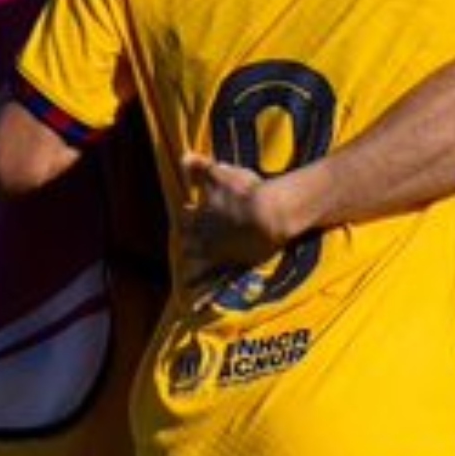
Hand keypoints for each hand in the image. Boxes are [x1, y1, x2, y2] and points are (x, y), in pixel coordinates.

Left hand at [179, 154, 289, 279]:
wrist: (272, 215)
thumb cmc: (246, 192)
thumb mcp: (221, 174)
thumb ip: (200, 167)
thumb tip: (182, 157)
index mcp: (201, 216)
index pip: (185, 218)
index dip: (186, 215)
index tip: (188, 212)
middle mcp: (206, 238)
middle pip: (190, 243)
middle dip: (189, 241)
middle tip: (190, 240)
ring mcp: (221, 253)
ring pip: (201, 263)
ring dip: (195, 264)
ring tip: (189, 275)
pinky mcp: (237, 264)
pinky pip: (217, 279)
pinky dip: (205, 288)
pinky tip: (199, 298)